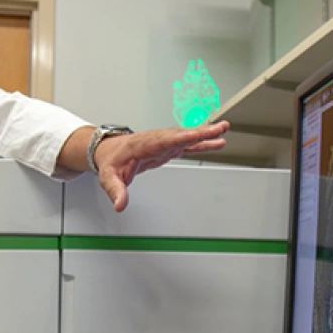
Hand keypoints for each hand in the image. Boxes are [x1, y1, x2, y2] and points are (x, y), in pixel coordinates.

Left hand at [95, 121, 229, 211]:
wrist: (109, 151)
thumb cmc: (110, 161)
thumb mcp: (109, 177)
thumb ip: (115, 190)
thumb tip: (120, 204)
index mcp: (142, 144)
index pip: (163, 141)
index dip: (180, 138)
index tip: (195, 135)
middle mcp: (156, 140)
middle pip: (180, 135)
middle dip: (199, 132)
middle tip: (218, 128)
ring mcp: (164, 142)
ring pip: (187, 137)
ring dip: (205, 134)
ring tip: (223, 130)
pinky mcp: (169, 147)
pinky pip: (188, 144)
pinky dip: (202, 142)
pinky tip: (216, 141)